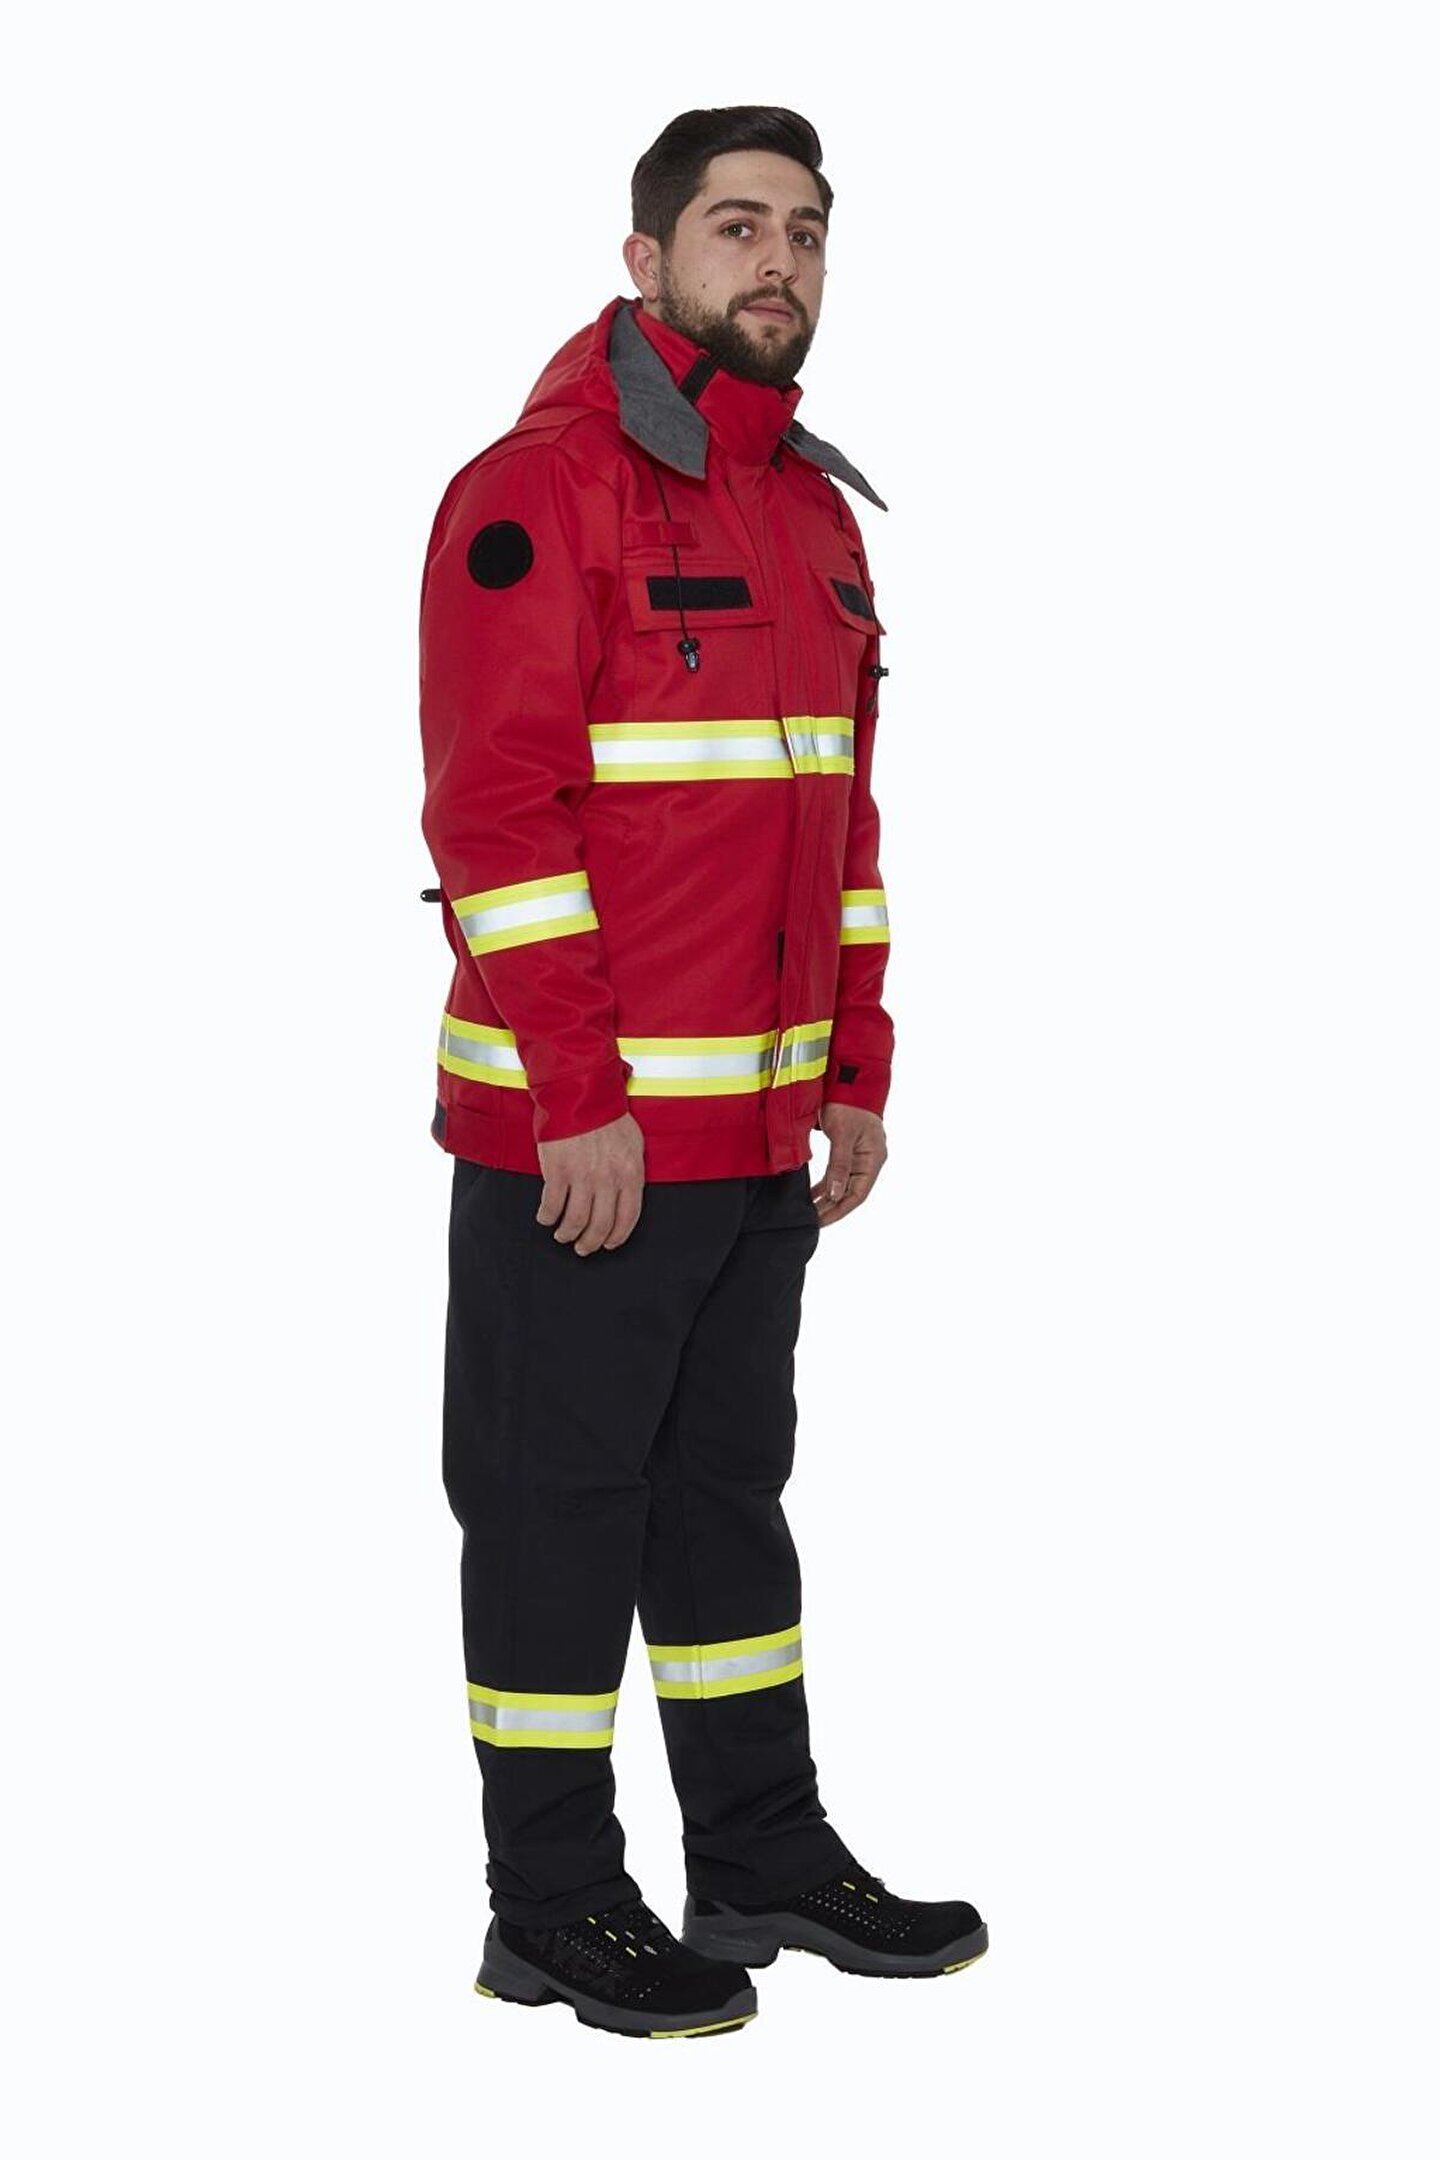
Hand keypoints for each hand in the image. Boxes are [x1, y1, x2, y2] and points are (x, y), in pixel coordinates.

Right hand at [536, 1111, 645, 1254]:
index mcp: (630, 1173)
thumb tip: (627, 1193)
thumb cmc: (606, 1115)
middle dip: (590, 1243)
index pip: (628, 1218)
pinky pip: (552, 1206)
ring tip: (562, 1235)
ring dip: (567, 1234)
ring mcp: (582, 1177)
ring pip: (575, 1221)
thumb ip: (631, 1170)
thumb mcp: (633, 1142)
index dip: (617, 1237)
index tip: (608, 1244)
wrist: (579, 1094)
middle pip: (600, 1226)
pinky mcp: (557, 1171)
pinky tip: (545, 1217)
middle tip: (582, 1247)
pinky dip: (547, 1217)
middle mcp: (608, 1179)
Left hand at [810, 1102, 886, 1226]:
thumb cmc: (849, 1105)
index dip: (840, 1210)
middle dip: (832, 1208)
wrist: (849, 1079)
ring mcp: (859, 1156)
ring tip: (810, 1211)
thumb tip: (836, 1194)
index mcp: (873, 1159)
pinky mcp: (848, 1149)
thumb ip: (839, 1165)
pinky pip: (838, 1173)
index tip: (821, 1221)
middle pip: (850, 1192)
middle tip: (811, 1221)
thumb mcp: (842, 1135)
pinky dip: (826, 1184)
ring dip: (828, 1198)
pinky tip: (812, 1194)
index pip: (858, 1194)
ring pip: (843, 1184)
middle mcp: (869, 1160)